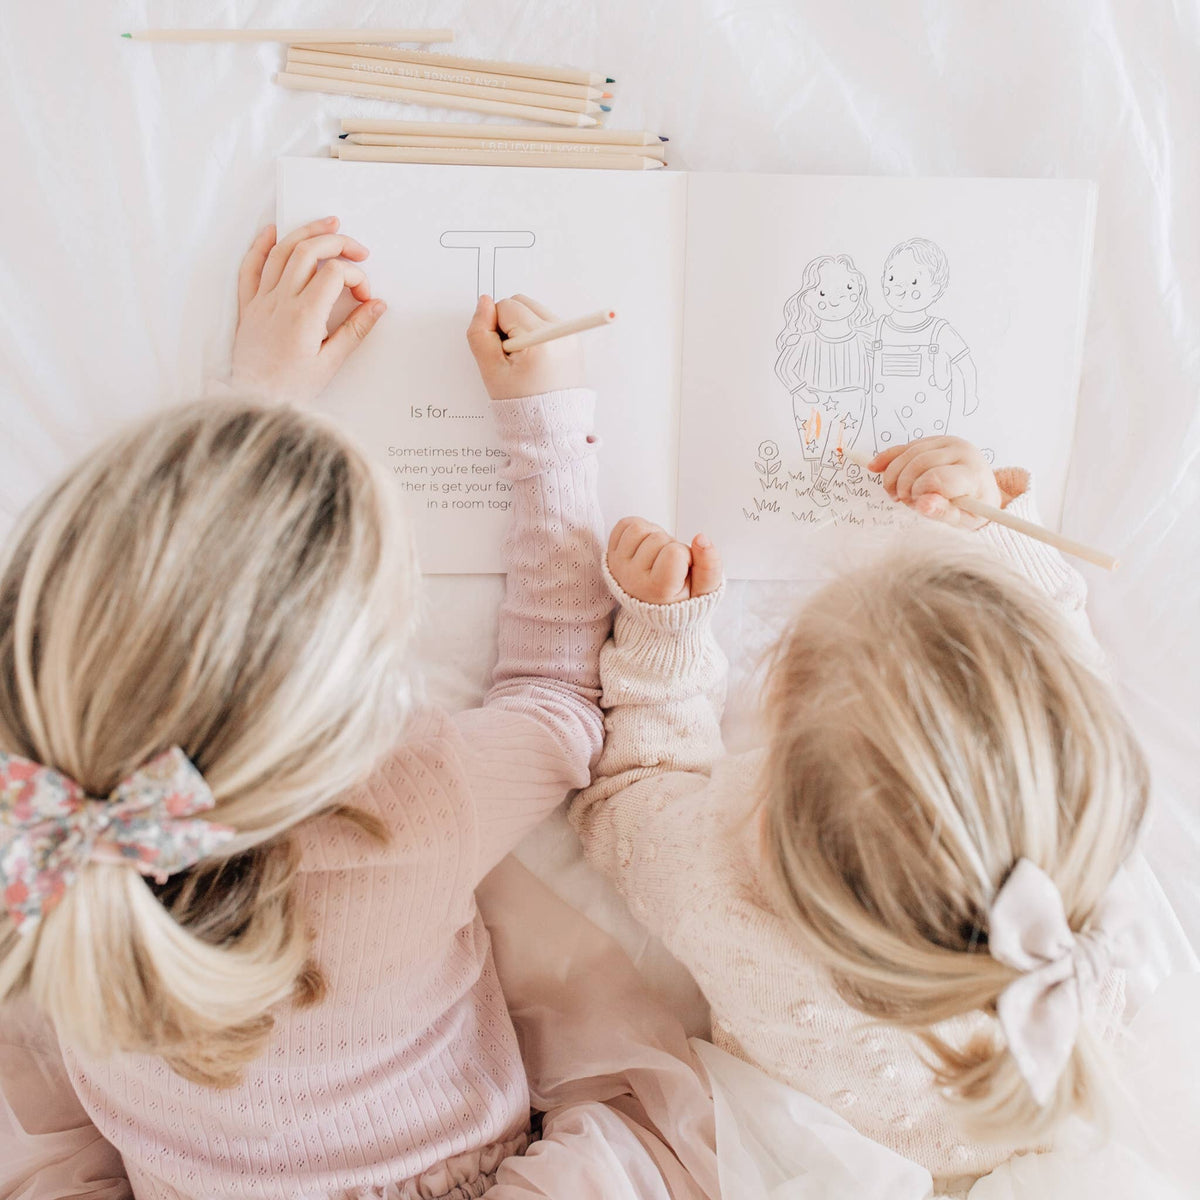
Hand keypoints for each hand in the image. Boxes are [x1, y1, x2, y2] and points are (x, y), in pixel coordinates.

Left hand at [230, 217, 385, 403]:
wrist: (252, 401)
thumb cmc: (290, 389)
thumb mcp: (330, 364)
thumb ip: (355, 330)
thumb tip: (376, 306)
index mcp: (304, 316)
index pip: (334, 274)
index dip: (356, 277)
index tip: (364, 297)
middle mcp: (280, 301)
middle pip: (309, 251)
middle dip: (337, 242)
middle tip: (357, 248)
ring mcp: (261, 300)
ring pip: (281, 251)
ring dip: (306, 232)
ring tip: (327, 224)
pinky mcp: (248, 306)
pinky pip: (250, 266)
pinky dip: (261, 244)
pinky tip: (273, 231)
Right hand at [466, 294, 584, 400]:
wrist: (551, 427)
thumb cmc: (522, 404)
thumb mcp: (491, 370)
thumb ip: (480, 333)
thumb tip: (484, 303)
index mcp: (542, 338)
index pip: (506, 307)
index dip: (495, 329)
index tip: (504, 355)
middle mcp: (562, 332)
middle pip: (522, 302)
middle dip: (509, 324)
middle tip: (512, 357)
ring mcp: (571, 336)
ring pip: (533, 310)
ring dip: (522, 328)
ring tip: (524, 360)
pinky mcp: (574, 340)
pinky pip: (546, 322)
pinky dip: (535, 334)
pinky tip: (534, 359)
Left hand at [607, 518, 722, 603]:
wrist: (654, 611)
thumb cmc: (681, 600)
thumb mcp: (705, 592)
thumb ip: (710, 566)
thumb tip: (701, 538)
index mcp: (656, 590)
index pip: (675, 553)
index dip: (686, 556)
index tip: (683, 571)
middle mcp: (632, 579)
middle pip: (658, 538)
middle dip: (670, 545)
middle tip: (671, 564)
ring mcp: (618, 567)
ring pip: (638, 529)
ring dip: (654, 534)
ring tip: (659, 553)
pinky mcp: (610, 555)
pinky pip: (625, 525)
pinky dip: (639, 528)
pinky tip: (646, 545)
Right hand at [869, 436, 1003, 529]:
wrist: (981, 490)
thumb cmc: (974, 508)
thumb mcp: (964, 519)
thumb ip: (944, 512)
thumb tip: (924, 505)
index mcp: (972, 472)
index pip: (937, 478)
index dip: (920, 493)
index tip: (919, 505)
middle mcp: (961, 451)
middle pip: (919, 464)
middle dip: (905, 486)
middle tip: (905, 502)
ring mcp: (946, 442)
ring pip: (908, 454)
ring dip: (893, 476)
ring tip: (897, 494)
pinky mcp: (932, 441)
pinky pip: (904, 447)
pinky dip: (888, 458)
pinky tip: (875, 467)